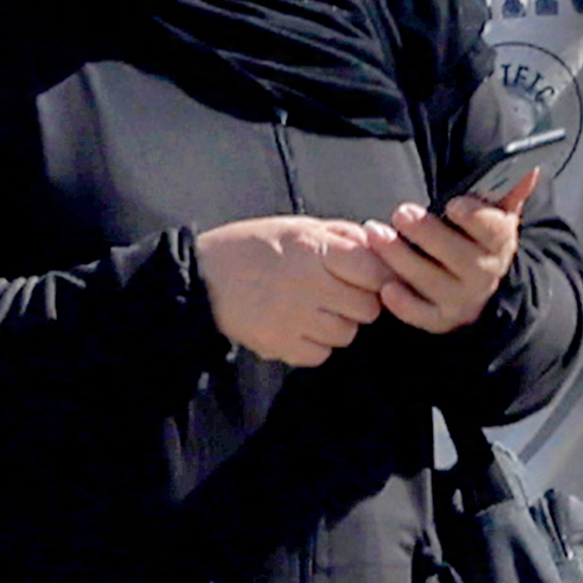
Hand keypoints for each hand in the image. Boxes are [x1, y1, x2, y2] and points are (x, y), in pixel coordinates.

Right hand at [198, 215, 393, 367]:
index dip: (377, 277)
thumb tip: (380, 243)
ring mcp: (294, 318)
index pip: (374, 271)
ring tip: (314, 310)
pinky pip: (320, 355)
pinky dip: (315, 345)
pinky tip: (298, 327)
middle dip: (360, 302)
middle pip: (368, 308)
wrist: (202, 278)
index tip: (368, 277)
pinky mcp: (279, 345)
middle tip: (339, 295)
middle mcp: (307, 283)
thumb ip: (341, 234)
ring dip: (338, 325)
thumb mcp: (297, 227)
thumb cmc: (254, 247)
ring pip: (347, 335)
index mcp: (314, 248)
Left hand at [367, 178, 529, 323]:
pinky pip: (422, 315)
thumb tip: (529, 168)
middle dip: (428, 234)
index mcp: (500, 244)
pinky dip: (404, 304)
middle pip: (459, 257)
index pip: (493, 231)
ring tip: (376, 234)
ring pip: (433, 282)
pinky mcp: (441, 319)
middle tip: (401, 212)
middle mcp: (484, 275)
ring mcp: (462, 300)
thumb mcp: (498, 217)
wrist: (483, 291)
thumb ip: (509, 192)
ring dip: (402, 259)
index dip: (474, 218)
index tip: (452, 204)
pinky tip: (385, 287)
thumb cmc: (481, 241)